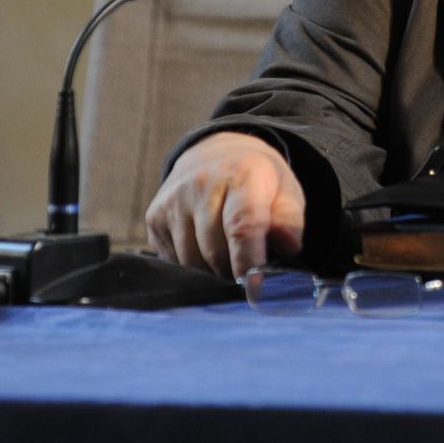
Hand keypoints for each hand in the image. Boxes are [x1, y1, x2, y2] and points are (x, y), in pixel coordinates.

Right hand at [144, 132, 304, 277]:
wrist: (215, 153)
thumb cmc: (257, 181)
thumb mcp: (285, 192)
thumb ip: (289, 220)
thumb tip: (288, 246)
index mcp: (242, 176)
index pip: (242, 226)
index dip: (248, 262)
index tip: (255, 289)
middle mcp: (202, 184)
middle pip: (215, 252)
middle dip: (233, 271)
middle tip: (246, 267)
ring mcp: (173, 200)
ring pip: (191, 262)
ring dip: (211, 271)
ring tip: (227, 254)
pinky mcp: (154, 215)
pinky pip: (173, 260)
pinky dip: (191, 266)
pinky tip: (203, 248)